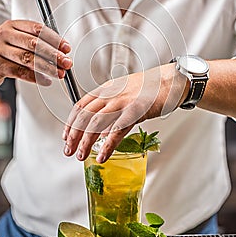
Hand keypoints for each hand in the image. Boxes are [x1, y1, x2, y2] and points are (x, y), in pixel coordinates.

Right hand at [0, 19, 72, 90]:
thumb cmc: (2, 53)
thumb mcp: (15, 41)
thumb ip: (35, 43)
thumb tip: (61, 51)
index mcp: (12, 25)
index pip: (37, 29)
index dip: (55, 39)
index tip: (66, 48)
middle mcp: (3, 34)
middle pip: (34, 44)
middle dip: (54, 54)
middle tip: (67, 62)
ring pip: (29, 59)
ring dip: (48, 68)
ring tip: (59, 73)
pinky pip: (21, 72)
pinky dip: (36, 78)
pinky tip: (46, 81)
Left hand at [63, 63, 185, 162]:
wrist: (170, 80)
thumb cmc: (148, 87)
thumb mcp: (122, 91)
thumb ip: (109, 103)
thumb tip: (97, 121)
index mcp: (105, 89)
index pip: (80, 106)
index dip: (70, 123)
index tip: (65, 136)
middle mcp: (110, 95)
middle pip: (84, 117)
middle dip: (72, 136)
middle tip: (68, 150)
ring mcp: (122, 103)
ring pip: (95, 124)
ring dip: (85, 142)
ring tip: (81, 155)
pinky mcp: (135, 112)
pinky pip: (116, 131)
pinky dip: (107, 146)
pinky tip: (102, 156)